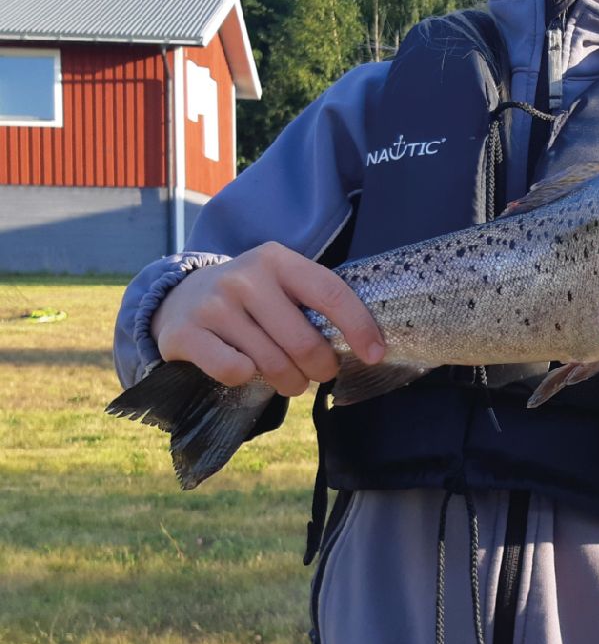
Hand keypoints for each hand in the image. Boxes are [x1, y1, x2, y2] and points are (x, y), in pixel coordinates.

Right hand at [151, 242, 385, 395]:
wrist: (178, 298)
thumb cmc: (250, 300)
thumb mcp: (281, 286)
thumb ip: (315, 304)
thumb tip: (367, 345)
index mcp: (277, 260)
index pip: (331, 293)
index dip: (359, 327)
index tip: (375, 354)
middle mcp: (245, 277)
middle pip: (304, 342)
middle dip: (321, 369)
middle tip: (319, 373)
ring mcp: (213, 304)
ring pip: (272, 364)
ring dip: (290, 383)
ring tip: (288, 379)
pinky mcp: (187, 332)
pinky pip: (234, 371)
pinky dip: (247, 379)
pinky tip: (245, 369)